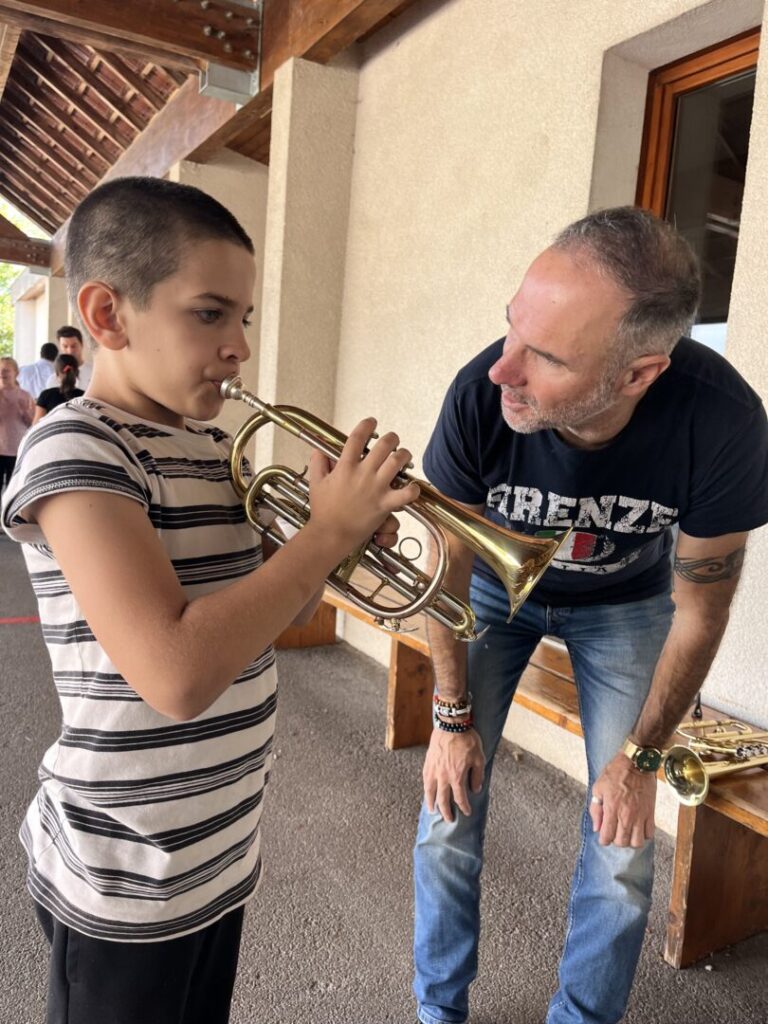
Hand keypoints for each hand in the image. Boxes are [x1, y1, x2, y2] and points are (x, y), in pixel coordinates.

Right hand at [308, 418, 419, 553]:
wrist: (331, 534)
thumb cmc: (323, 510)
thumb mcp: (316, 483)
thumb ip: (317, 464)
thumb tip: (319, 451)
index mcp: (345, 467)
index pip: (357, 437)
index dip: (367, 425)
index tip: (372, 422)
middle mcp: (363, 474)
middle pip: (384, 446)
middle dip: (392, 438)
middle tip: (392, 440)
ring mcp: (375, 489)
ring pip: (397, 462)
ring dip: (403, 455)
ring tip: (403, 456)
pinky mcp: (385, 505)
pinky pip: (406, 494)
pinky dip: (412, 489)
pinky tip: (412, 486)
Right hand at [423, 727, 484, 821]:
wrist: (451, 725)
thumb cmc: (467, 740)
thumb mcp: (479, 758)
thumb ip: (477, 776)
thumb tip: (476, 789)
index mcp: (457, 776)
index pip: (460, 798)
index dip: (464, 807)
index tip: (466, 812)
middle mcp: (443, 776)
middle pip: (443, 799)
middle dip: (446, 812)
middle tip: (449, 819)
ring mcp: (434, 770)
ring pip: (430, 791)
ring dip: (431, 803)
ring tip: (432, 810)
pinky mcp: (428, 762)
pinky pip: (425, 779)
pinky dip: (426, 788)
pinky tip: (426, 791)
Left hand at [589, 752, 656, 847]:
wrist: (636, 763)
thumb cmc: (615, 773)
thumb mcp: (598, 787)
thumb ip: (595, 809)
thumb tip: (597, 827)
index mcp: (612, 809)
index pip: (607, 837)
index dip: (603, 840)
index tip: (603, 836)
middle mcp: (626, 815)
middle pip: (622, 842)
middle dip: (616, 841)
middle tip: (614, 832)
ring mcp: (640, 815)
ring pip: (637, 842)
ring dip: (630, 841)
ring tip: (627, 832)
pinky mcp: (651, 813)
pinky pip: (650, 833)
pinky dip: (644, 835)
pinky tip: (638, 828)